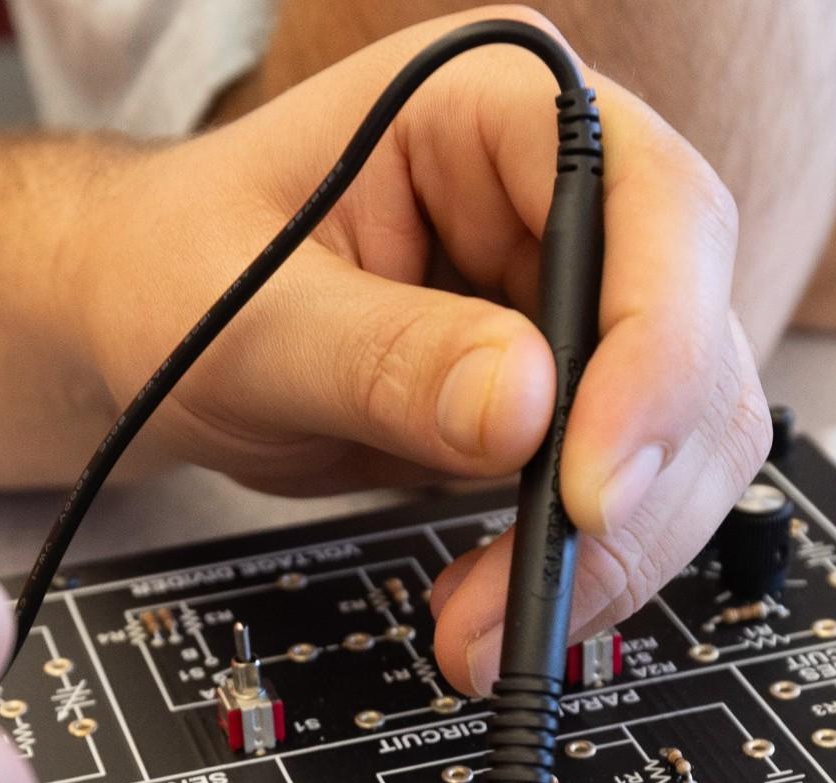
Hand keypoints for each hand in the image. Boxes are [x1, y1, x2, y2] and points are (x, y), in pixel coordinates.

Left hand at [73, 6, 772, 692]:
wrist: (142, 323)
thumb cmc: (176, 269)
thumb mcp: (250, 316)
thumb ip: (381, 356)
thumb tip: (523, 411)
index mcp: (500, 103)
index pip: (652, 207)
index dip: (652, 352)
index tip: (589, 484)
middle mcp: (570, 191)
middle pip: (693, 337)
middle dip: (628, 489)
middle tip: (536, 589)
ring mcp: (581, 295)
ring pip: (686, 434)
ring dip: (608, 552)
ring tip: (481, 626)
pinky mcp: (574, 394)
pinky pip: (634, 491)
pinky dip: (579, 566)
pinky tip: (492, 605)